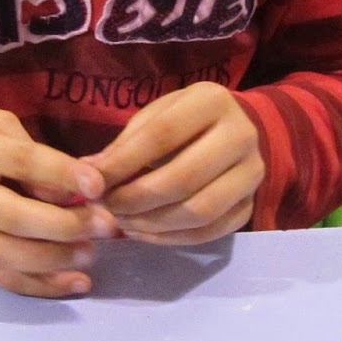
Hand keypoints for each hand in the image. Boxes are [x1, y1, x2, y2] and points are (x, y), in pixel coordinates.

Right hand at [0, 102, 113, 296]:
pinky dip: (36, 286)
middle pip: (10, 217)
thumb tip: (68, 187)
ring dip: (52, 261)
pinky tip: (73, 284)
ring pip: (2, 255)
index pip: (16, 162)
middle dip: (63, 226)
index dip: (59, 175)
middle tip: (106, 225)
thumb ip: (25, 145)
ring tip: (91, 254)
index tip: (97, 186)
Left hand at [85, 82, 262, 245]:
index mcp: (212, 102)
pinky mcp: (250, 206)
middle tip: (106, 207)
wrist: (240, 132)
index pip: (162, 135)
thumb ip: (126, 144)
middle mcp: (241, 136)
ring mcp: (252, 175)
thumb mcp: (157, 115)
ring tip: (122, 221)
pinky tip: (144, 232)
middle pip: (183, 178)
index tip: (93, 182)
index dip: (123, 163)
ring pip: (198, 212)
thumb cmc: (186, 121)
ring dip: (152, 223)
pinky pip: (209, 232)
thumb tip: (89, 174)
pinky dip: (171, 238)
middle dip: (136, 199)